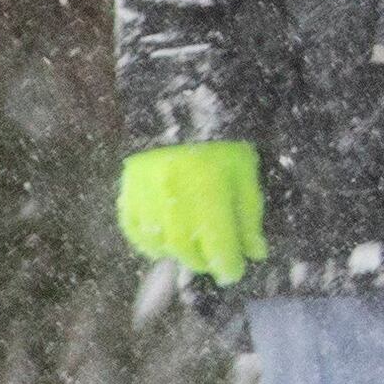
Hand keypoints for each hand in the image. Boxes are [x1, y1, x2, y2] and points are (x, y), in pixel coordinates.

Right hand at [117, 140, 264, 283]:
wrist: (179, 111)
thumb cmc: (220, 144)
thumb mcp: (245, 174)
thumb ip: (248, 215)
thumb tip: (255, 253)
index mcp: (209, 189)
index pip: (218, 244)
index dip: (228, 266)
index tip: (234, 273)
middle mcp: (174, 195)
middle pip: (187, 249)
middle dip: (204, 261)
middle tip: (214, 260)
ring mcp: (146, 193)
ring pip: (160, 242)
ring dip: (178, 254)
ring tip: (193, 250)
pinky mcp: (128, 188)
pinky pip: (133, 227)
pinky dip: (148, 243)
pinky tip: (163, 245)